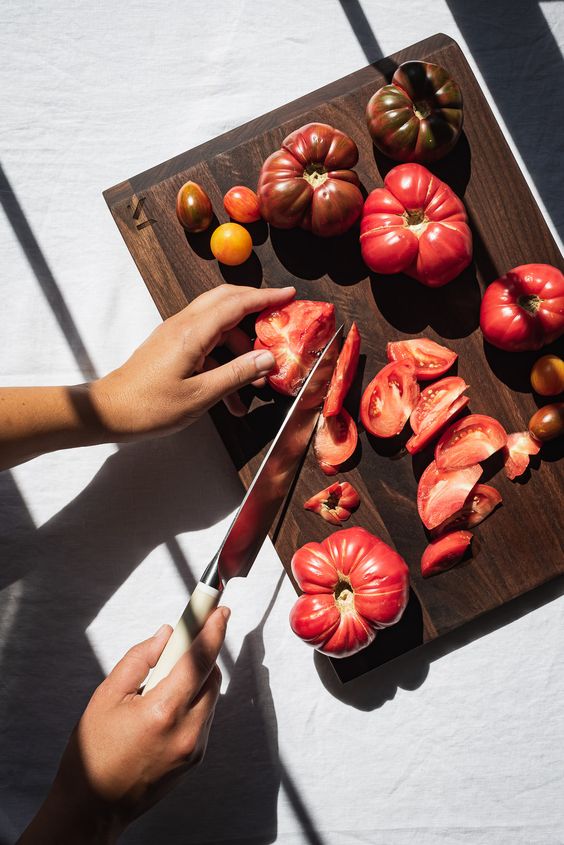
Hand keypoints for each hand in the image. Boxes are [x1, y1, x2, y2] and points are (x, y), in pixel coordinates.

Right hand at [19, 608, 228, 842]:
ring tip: (163, 679)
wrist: (94, 806)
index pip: (199, 659)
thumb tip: (166, 634)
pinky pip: (204, 716)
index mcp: (163, 712)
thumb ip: (139, 658)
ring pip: (210, 695)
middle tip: (185, 638)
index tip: (220, 609)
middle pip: (211, 675)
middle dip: (201, 651)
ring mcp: (194, 747)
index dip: (212, 630)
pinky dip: (193, 699)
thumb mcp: (107, 696)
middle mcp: (187, 730)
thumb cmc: (94, 752)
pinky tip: (166, 703)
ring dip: (196, 676)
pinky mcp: (195, 758)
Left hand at [91, 284, 294, 440]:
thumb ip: (236, 375)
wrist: (109, 412)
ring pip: (218, 328)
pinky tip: (232, 399)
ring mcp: (176, 335)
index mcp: (192, 332)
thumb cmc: (150, 406)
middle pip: (226, 302)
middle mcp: (184, 325)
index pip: (236, 303)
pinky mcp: (172, 348)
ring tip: (255, 384)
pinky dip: (223, 364)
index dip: (265, 297)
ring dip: (240, 351)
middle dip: (256, 309)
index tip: (289, 295)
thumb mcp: (200, 395)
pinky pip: (206, 346)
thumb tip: (268, 359)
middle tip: (279, 321)